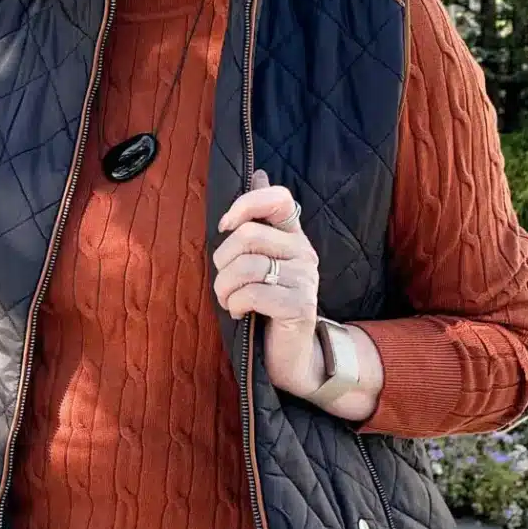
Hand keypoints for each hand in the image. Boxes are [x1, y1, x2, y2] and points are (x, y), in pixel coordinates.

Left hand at [214, 168, 323, 397]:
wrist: (292, 355)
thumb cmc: (267, 305)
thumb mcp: (261, 260)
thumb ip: (260, 222)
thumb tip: (258, 173)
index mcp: (294, 236)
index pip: (278, 198)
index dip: (247, 204)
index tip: (226, 226)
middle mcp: (304, 253)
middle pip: (248, 236)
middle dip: (221, 261)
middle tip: (224, 283)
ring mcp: (305, 279)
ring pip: (245, 267)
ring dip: (224, 289)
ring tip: (229, 301)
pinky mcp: (300, 306)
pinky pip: (252, 294)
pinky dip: (235, 306)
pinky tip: (240, 314)